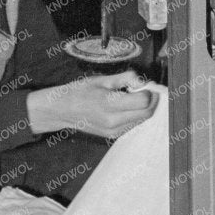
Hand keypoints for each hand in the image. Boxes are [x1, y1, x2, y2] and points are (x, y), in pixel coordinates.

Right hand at [28, 70, 156, 140]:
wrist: (63, 110)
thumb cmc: (80, 91)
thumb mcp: (101, 79)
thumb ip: (124, 79)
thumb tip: (142, 81)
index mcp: (109, 104)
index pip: (143, 101)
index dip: (149, 92)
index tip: (147, 85)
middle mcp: (113, 120)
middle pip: (146, 113)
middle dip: (151, 101)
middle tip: (147, 90)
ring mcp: (113, 130)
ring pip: (142, 120)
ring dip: (144, 108)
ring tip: (133, 98)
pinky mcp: (113, 135)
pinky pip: (133, 125)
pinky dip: (135, 115)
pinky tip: (126, 107)